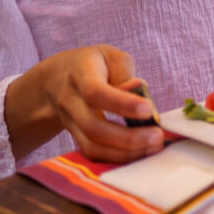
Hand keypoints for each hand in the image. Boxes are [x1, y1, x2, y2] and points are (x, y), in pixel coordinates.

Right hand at [5, 44, 163, 162]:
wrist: (56, 79)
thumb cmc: (93, 64)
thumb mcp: (110, 56)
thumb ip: (125, 73)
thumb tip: (138, 94)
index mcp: (80, 74)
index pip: (96, 92)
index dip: (122, 104)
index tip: (149, 110)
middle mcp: (70, 101)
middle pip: (93, 127)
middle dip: (128, 138)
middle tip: (157, 136)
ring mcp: (69, 123)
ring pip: (92, 146)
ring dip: (125, 153)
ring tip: (153, 146)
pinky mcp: (75, 138)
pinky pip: (93, 154)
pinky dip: (117, 157)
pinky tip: (139, 152)